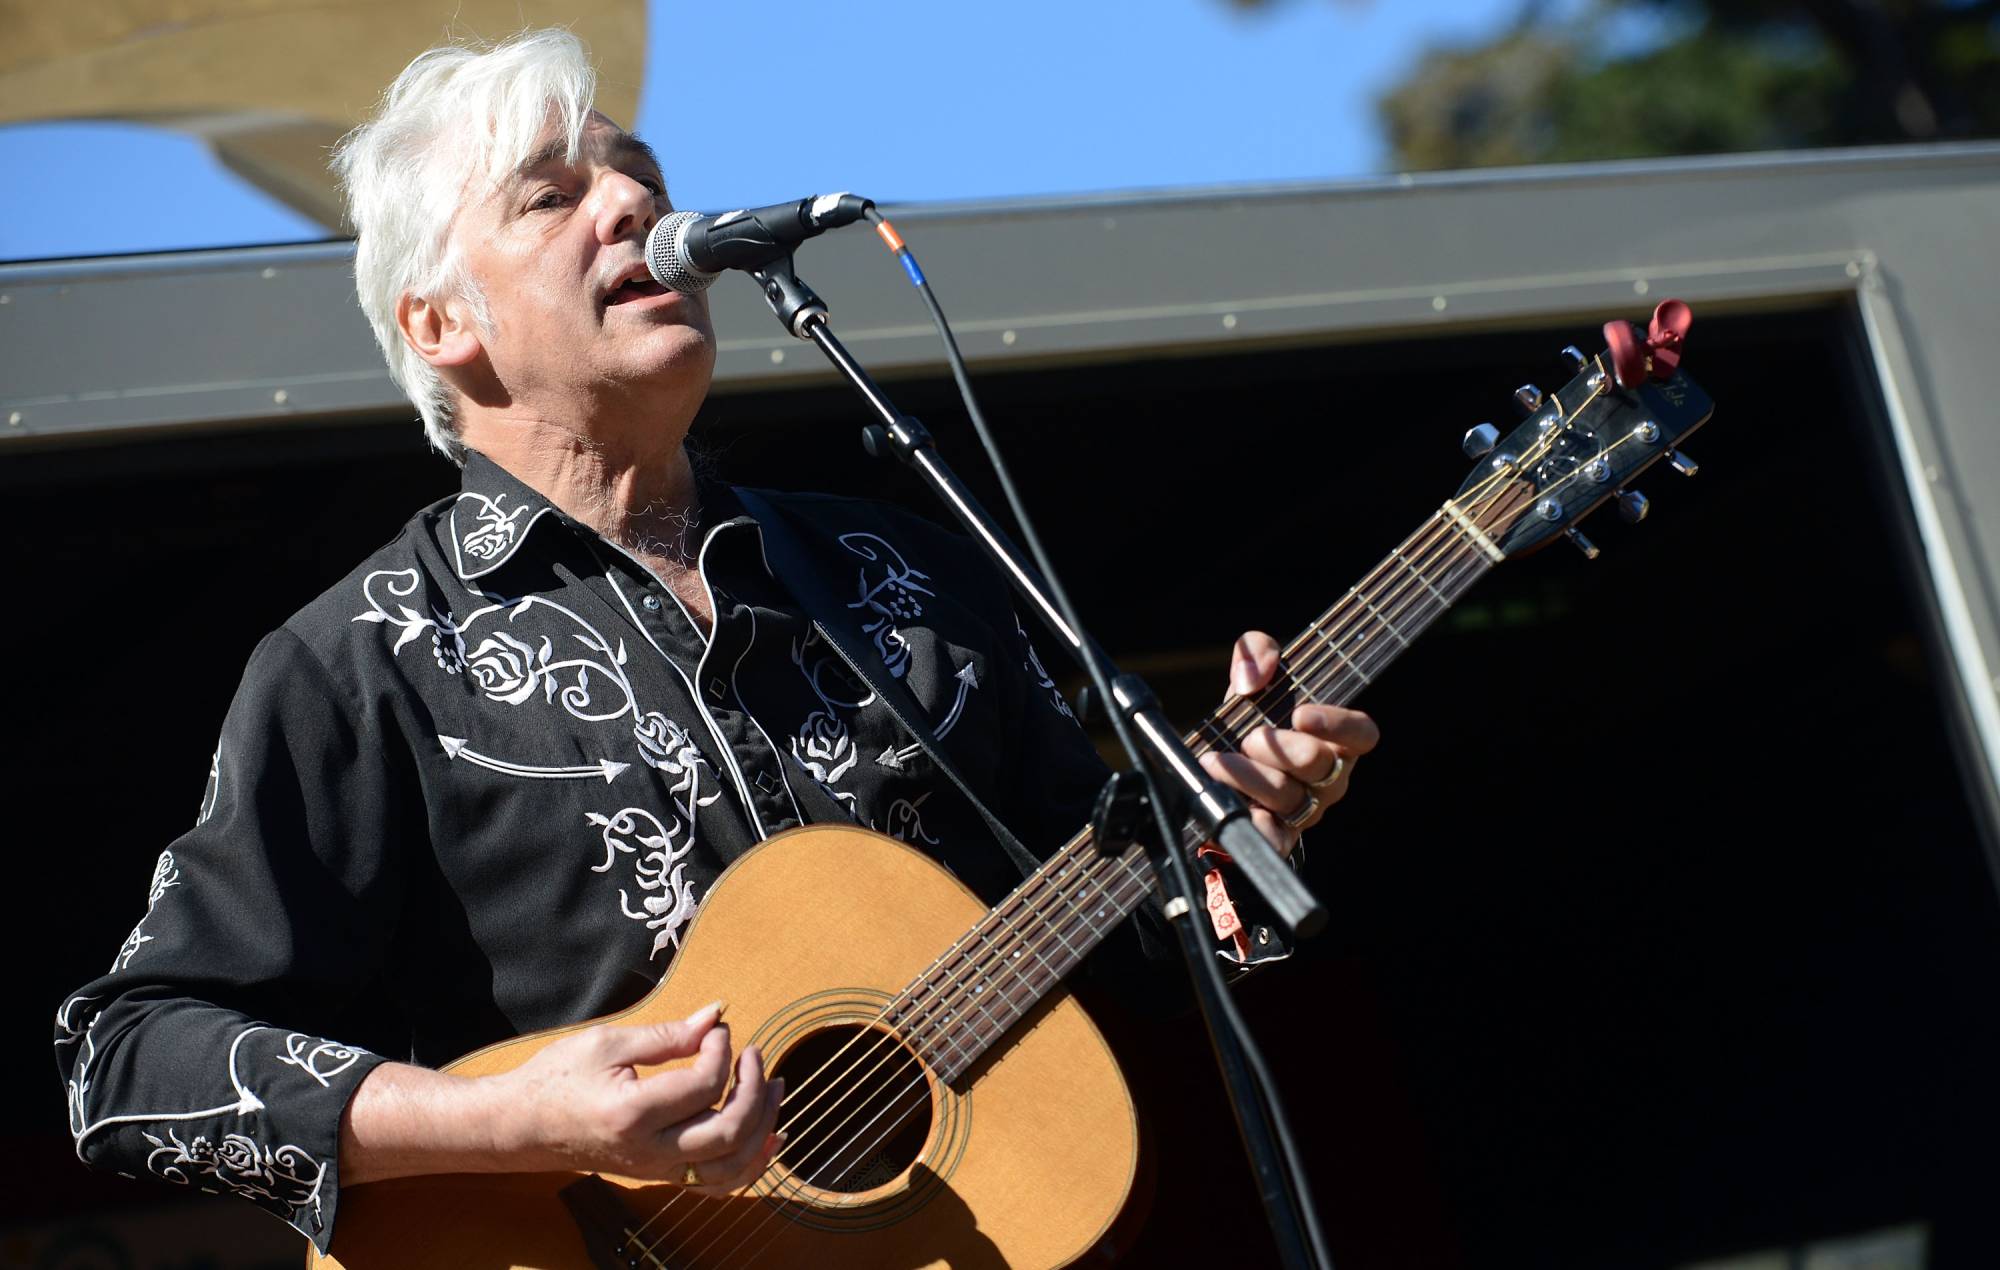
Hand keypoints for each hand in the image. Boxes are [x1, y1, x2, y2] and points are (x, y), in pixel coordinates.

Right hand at [496, 1002, 783, 1193]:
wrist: (521, 1127)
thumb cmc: (558, 1078)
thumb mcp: (607, 1042)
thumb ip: (668, 1034)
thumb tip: (716, 1016)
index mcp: (633, 1113)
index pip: (705, 1086)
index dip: (722, 1049)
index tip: (716, 1029)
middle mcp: (649, 1151)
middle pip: (729, 1132)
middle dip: (755, 1089)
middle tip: (754, 1054)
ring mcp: (656, 1170)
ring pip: (731, 1168)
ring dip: (763, 1127)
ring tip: (776, 1088)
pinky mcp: (659, 1175)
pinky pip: (717, 1184)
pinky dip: (750, 1162)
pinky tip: (768, 1134)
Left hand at [1198, 630, 1379, 856]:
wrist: (1220, 759)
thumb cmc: (1251, 716)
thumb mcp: (1253, 674)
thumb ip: (1257, 650)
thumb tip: (1256, 673)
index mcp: (1336, 740)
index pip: (1362, 734)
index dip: (1338, 724)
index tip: (1300, 714)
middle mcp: (1328, 778)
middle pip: (1318, 765)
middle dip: (1280, 749)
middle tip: (1250, 737)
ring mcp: (1305, 810)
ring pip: (1289, 797)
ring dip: (1249, 776)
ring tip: (1216, 760)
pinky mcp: (1279, 836)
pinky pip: (1276, 841)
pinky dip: (1257, 827)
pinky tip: (1234, 805)